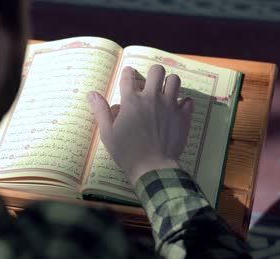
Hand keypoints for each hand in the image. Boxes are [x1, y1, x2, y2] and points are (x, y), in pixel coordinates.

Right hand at [87, 65, 193, 185]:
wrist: (152, 166)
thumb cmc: (127, 152)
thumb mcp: (108, 133)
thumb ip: (100, 111)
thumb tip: (91, 94)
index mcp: (131, 101)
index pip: (128, 77)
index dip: (128, 73)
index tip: (128, 74)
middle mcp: (151, 98)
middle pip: (156, 71)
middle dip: (153, 74)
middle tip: (151, 83)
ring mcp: (169, 105)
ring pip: (174, 80)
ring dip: (170, 84)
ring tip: (166, 92)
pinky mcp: (183, 116)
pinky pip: (188, 101)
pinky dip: (184, 103)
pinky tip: (178, 108)